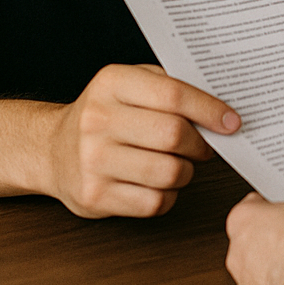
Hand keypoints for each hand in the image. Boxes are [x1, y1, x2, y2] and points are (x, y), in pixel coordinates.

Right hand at [46, 63, 239, 217]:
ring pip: (169, 172)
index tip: (232, 122)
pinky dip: (167, 195)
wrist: (51, 150)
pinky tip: (157, 183)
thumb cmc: (104, 114)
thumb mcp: (129, 84)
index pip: (173, 94)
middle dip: (199, 144)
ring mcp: (93, 160)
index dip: (210, 110)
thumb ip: (170, 87)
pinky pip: (154, 202)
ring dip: (185, 171)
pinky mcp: (94, 196)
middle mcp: (98, 119)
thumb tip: (221, 105)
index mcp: (112, 83)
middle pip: (174, 135)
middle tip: (203, 145)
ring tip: (177, 163)